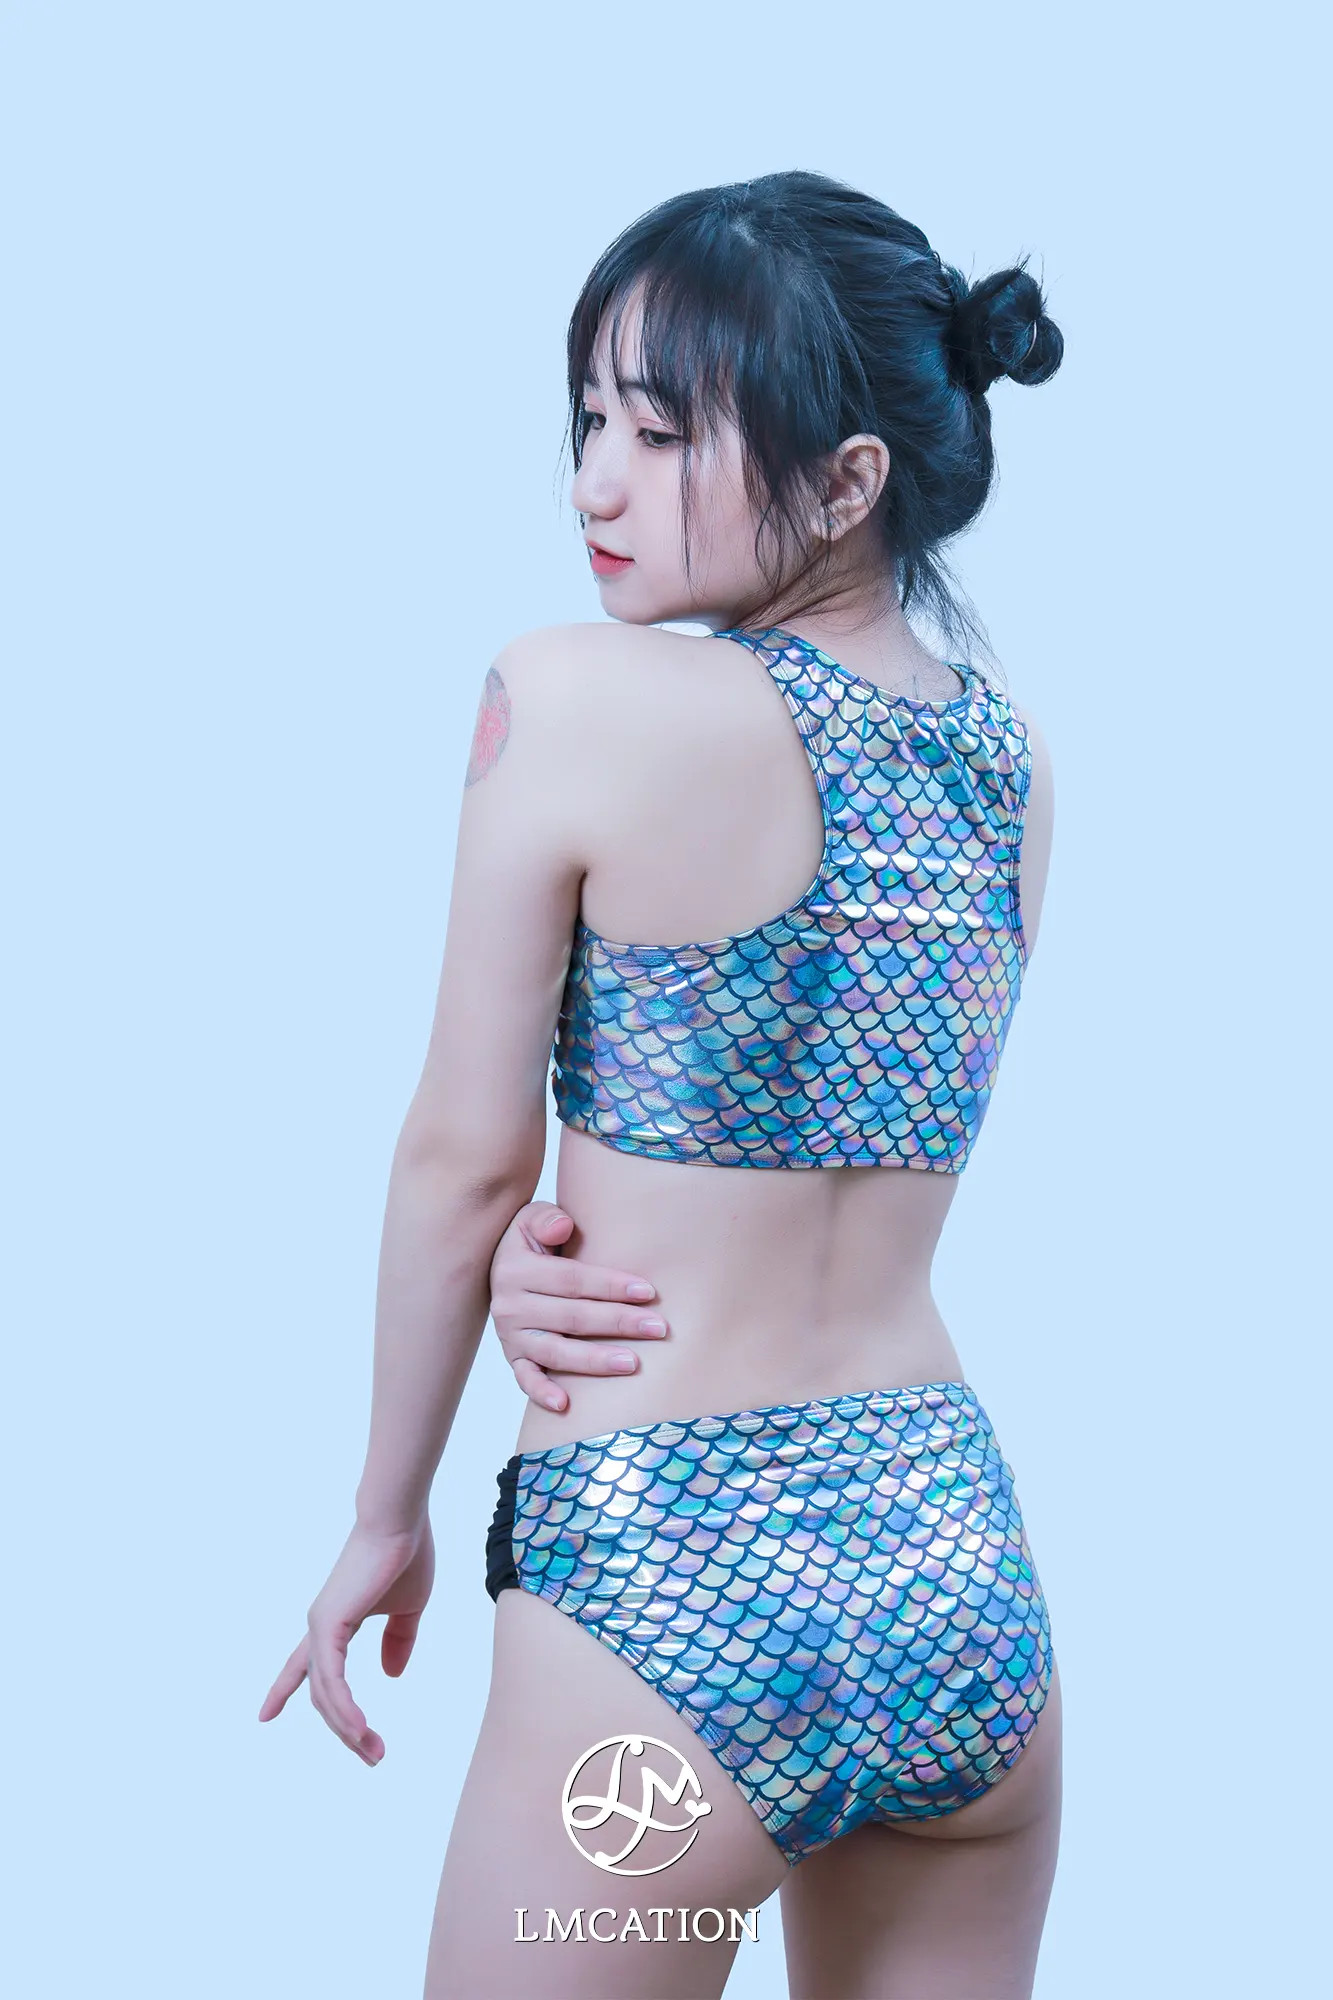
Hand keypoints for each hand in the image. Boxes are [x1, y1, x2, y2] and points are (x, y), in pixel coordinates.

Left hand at [258, 1515, 434, 1763]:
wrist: (401, 1523)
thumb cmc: (405, 1556)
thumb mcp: (409, 1608)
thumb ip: (399, 1640)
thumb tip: (390, 1676)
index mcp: (335, 1623)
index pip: (304, 1664)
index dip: (284, 1689)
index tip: (264, 1716)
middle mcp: (320, 1627)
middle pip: (322, 1693)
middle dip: (344, 1729)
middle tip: (372, 1755)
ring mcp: (320, 1626)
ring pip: (326, 1695)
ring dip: (349, 1729)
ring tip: (373, 1752)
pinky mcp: (328, 1625)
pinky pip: (331, 1681)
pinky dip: (344, 1710)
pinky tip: (358, 1730)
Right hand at [489, 1200, 667, 1412]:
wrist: (502, 1266)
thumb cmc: (533, 1242)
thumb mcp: (531, 1219)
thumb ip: (547, 1218)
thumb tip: (564, 1226)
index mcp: (515, 1269)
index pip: (572, 1280)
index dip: (611, 1285)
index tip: (648, 1291)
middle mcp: (509, 1305)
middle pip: (572, 1317)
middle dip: (618, 1322)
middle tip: (658, 1328)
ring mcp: (511, 1336)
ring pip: (557, 1351)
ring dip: (595, 1360)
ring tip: (632, 1363)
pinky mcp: (513, 1357)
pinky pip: (526, 1379)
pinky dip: (542, 1393)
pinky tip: (566, 1405)